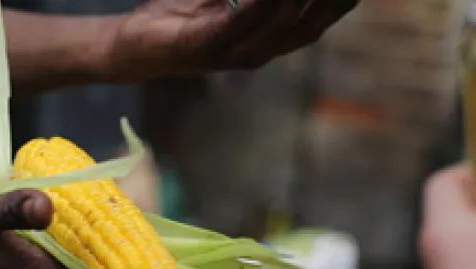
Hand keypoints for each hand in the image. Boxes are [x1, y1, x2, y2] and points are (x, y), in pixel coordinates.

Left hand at [110, 0, 356, 78]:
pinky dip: (255, 5)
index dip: (342, 1)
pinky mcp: (198, 49)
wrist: (133, 46)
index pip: (318, 20)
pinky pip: (234, 25)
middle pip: (308, 25)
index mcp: (268, 39)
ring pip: (277, 25)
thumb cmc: (182, 16)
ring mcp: (229, 55)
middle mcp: (256, 52)